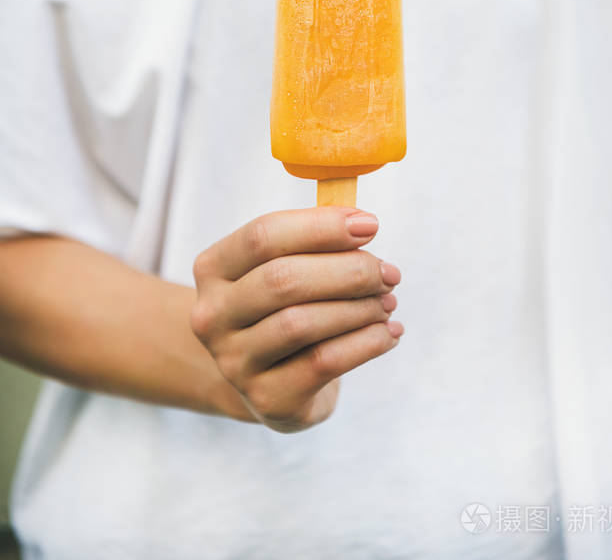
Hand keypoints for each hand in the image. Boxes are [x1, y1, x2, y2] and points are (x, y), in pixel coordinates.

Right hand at [190, 207, 402, 432]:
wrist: (269, 384)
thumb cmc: (285, 310)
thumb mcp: (286, 269)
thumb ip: (316, 242)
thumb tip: (362, 223)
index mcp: (213, 268)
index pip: (264, 235)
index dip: (320, 226)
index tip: (369, 225)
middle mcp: (213, 315)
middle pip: (283, 279)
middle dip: (348, 271)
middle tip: (388, 272)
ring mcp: (234, 362)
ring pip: (303, 322)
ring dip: (359, 307)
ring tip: (388, 302)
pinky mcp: (267, 398)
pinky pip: (324, 362)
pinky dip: (367, 342)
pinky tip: (388, 332)